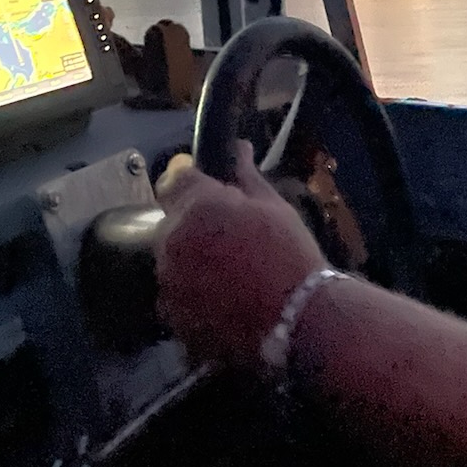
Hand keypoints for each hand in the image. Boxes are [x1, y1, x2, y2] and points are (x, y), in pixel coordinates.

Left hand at [154, 141, 328, 367]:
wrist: (298, 319)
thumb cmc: (290, 254)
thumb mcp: (274, 207)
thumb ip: (246, 176)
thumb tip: (238, 147)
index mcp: (195, 206)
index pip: (174, 180)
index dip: (194, 186)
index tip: (214, 197)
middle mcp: (171, 241)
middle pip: (171, 224)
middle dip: (193, 228)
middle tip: (230, 241)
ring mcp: (168, 282)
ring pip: (172, 262)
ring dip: (191, 263)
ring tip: (230, 278)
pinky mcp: (173, 317)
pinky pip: (176, 299)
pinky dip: (193, 298)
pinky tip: (224, 304)